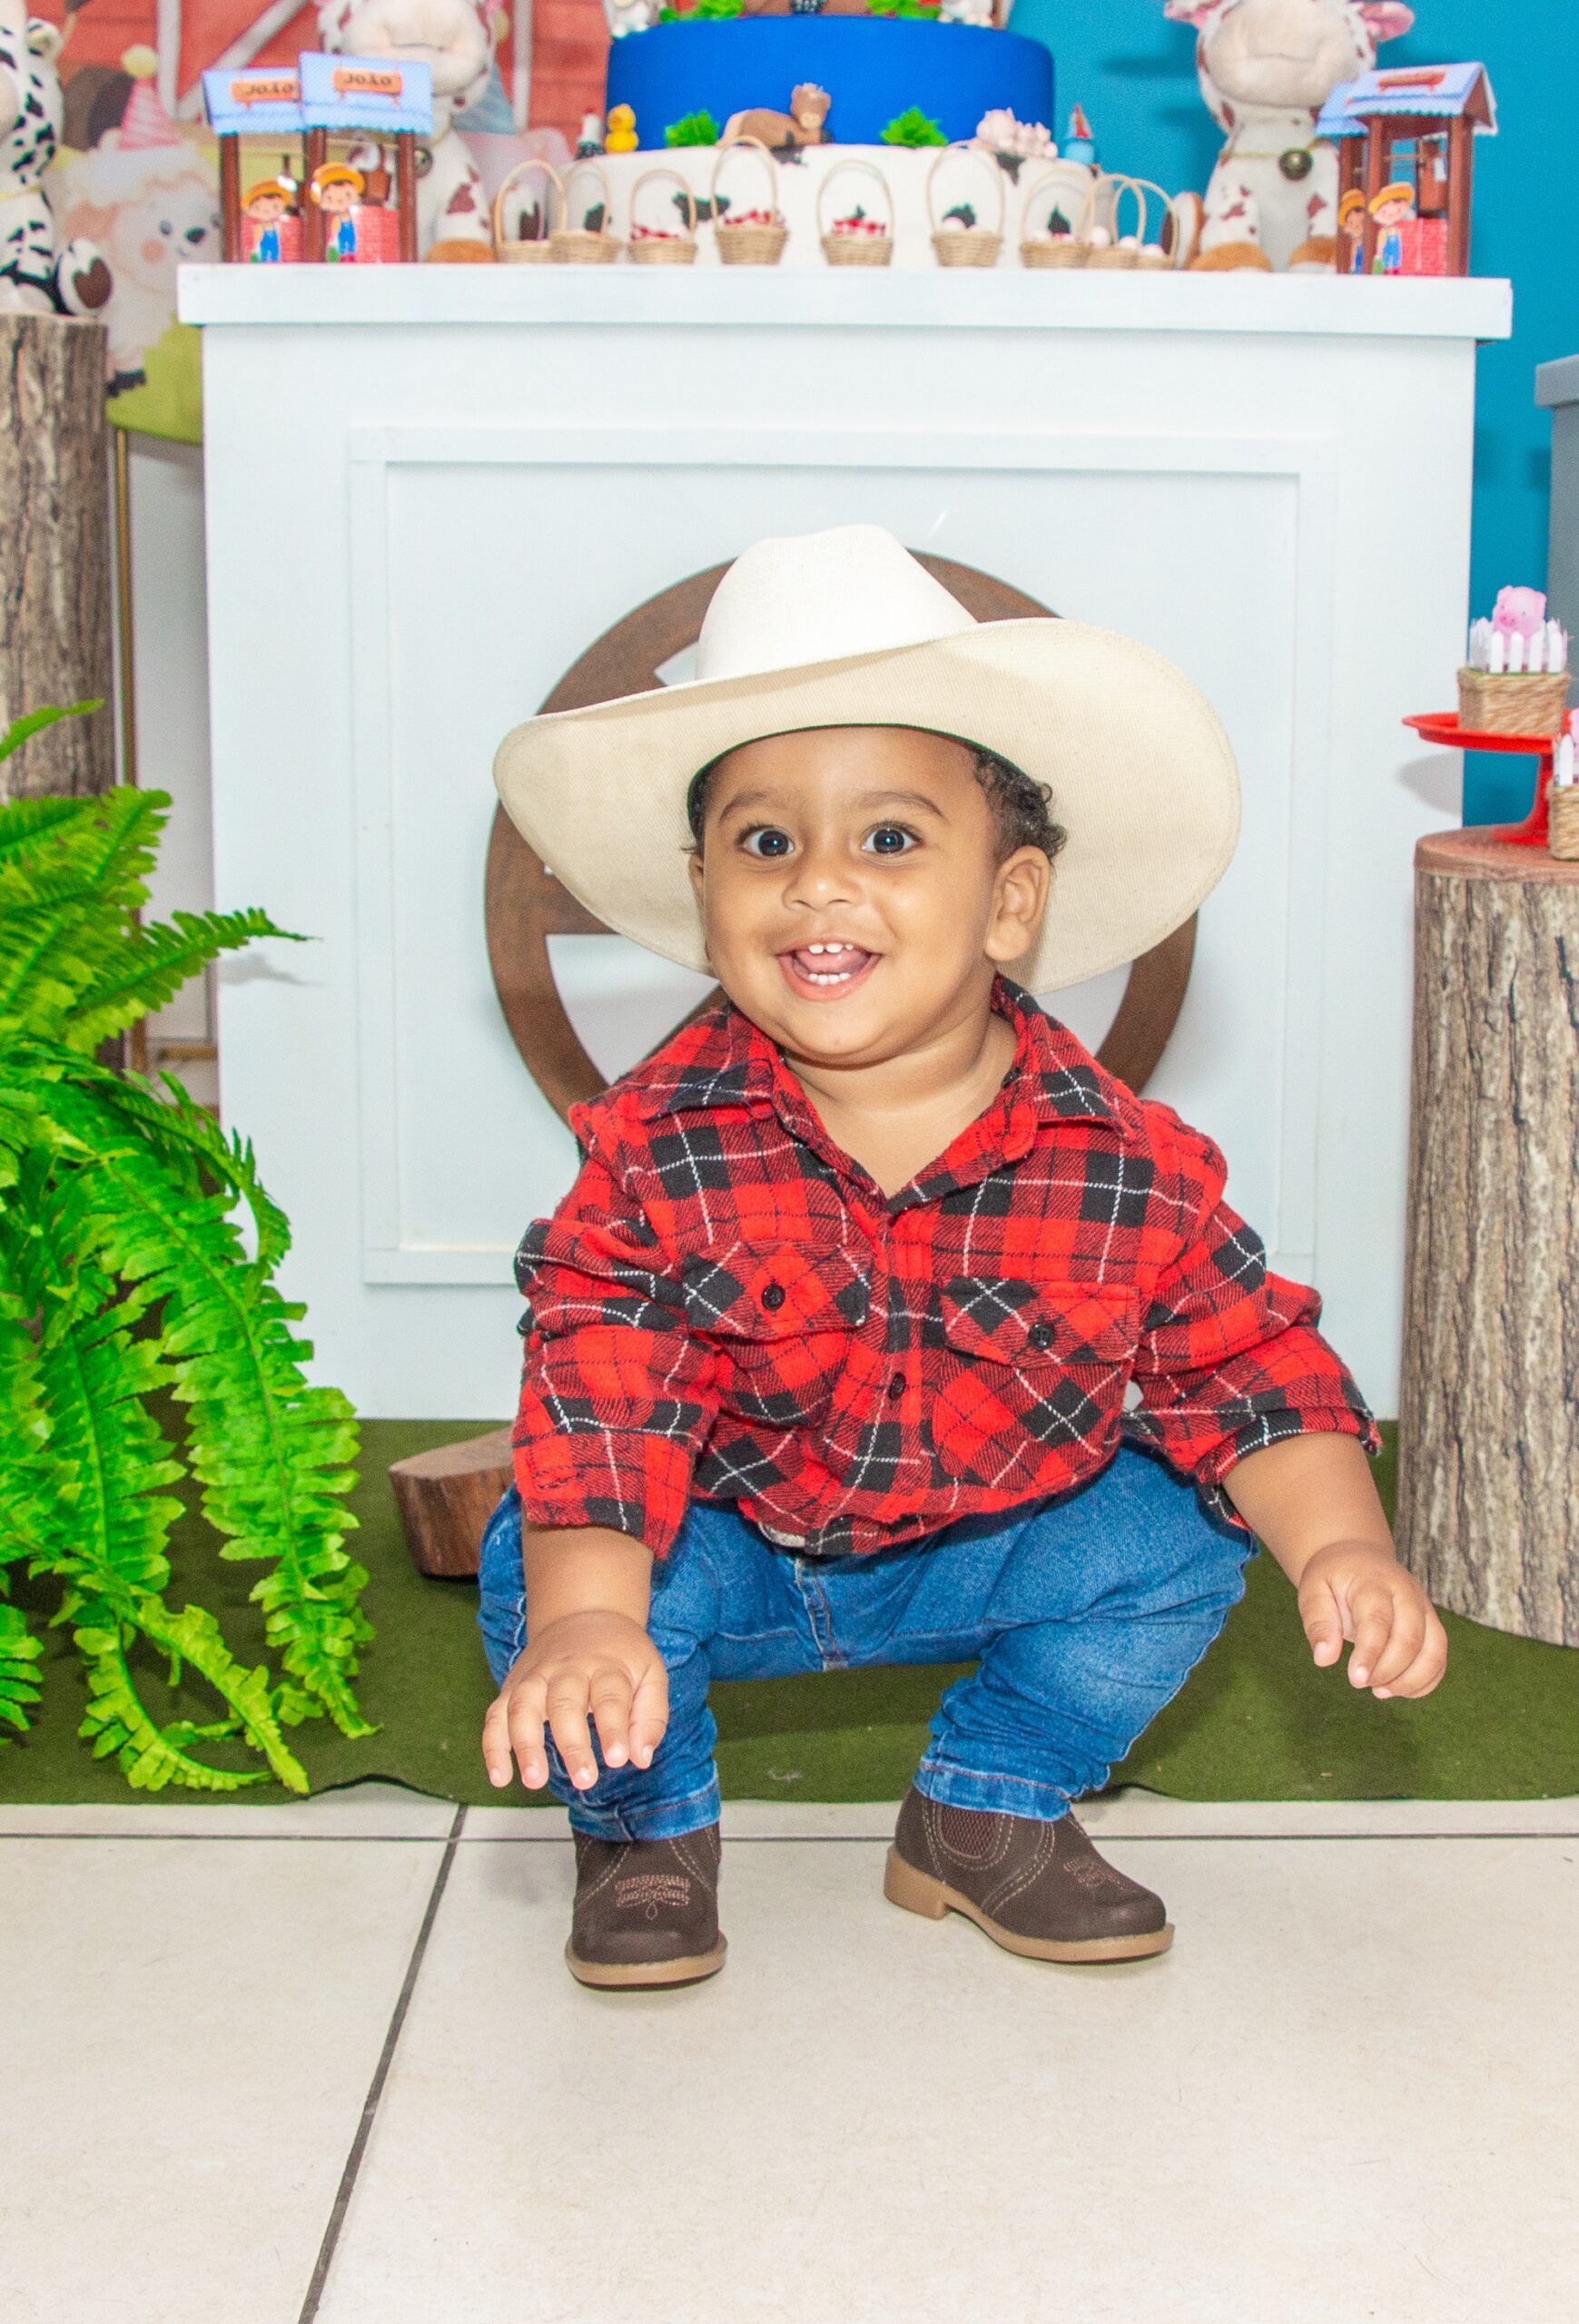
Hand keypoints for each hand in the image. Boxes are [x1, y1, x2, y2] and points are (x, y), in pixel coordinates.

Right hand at [482, 1609, 668, 1790]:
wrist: (583, 1614)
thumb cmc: (621, 1655)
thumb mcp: (651, 1674)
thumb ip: (650, 1717)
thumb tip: (640, 1758)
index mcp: (606, 1665)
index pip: (609, 1697)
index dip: (613, 1728)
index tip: (617, 1759)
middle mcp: (567, 1669)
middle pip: (564, 1703)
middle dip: (572, 1743)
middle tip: (584, 1780)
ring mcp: (536, 1677)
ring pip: (524, 1707)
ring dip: (526, 1744)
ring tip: (535, 1780)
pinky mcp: (513, 1687)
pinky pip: (496, 1715)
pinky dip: (493, 1747)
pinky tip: (499, 1777)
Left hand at [1296, 1541, 1447, 1699]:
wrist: (1356, 1558)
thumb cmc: (1333, 1579)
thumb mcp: (1313, 1592)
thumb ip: (1318, 1623)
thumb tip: (1324, 1658)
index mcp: (1373, 1582)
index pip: (1378, 1620)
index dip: (1370, 1653)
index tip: (1355, 1679)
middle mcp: (1407, 1593)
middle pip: (1411, 1637)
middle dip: (1388, 1670)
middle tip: (1360, 1683)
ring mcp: (1424, 1608)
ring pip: (1434, 1649)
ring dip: (1410, 1680)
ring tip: (1379, 1692)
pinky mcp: (1431, 1624)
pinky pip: (1439, 1658)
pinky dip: (1425, 1681)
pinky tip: (1398, 1689)